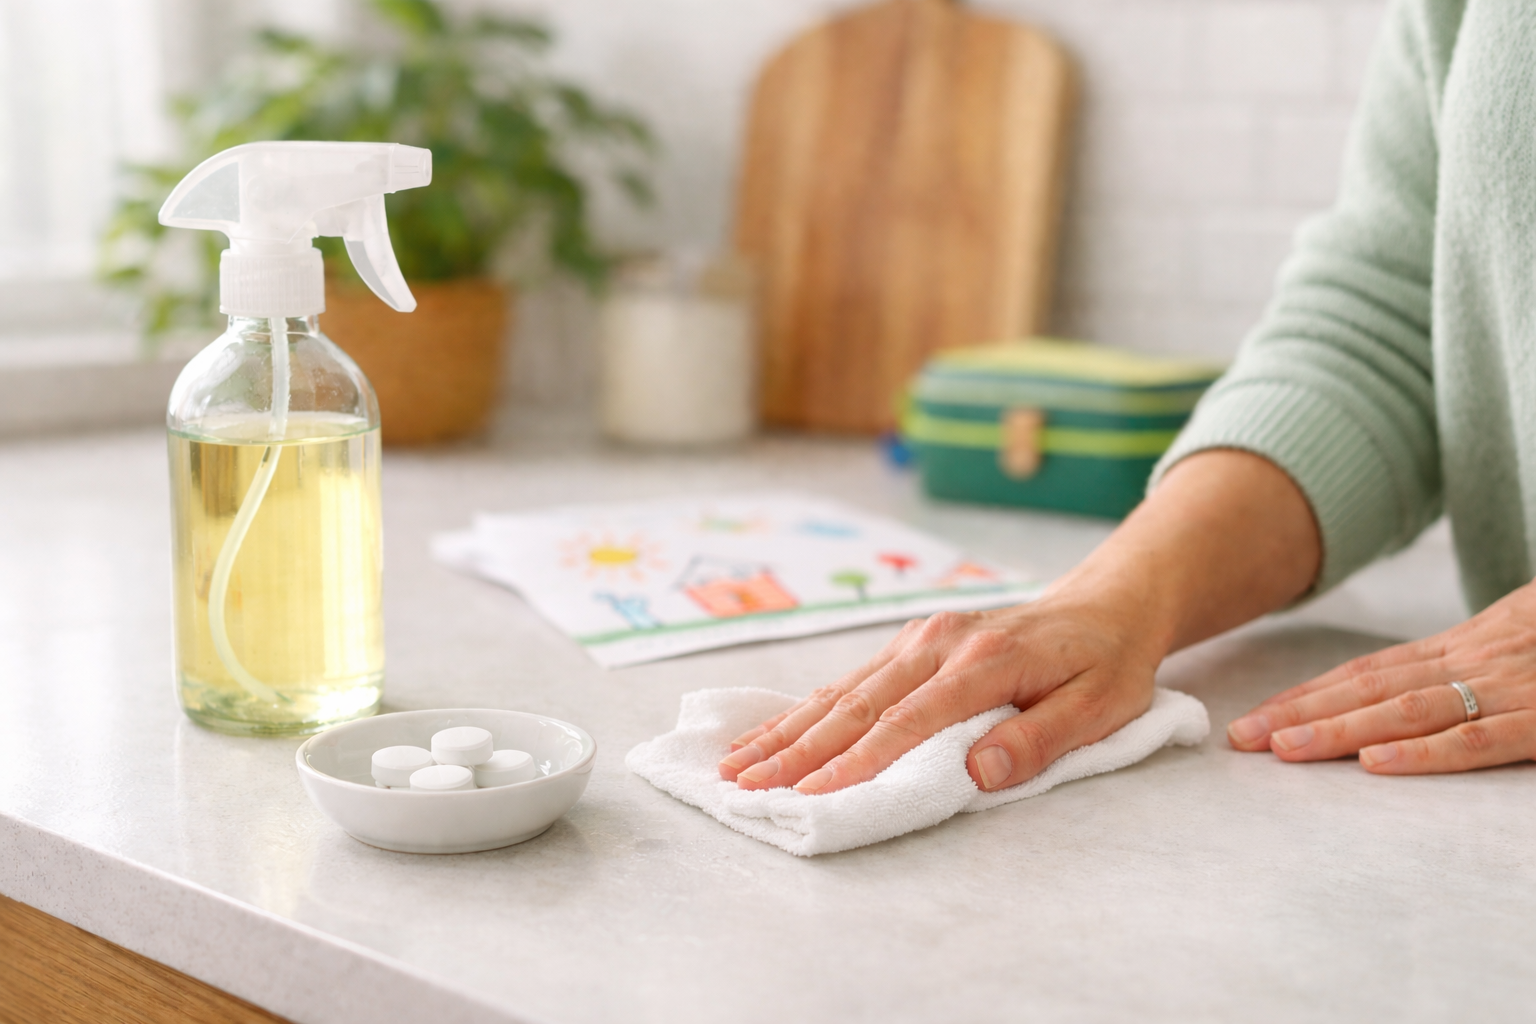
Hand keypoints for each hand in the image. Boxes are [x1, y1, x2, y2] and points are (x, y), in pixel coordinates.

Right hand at [716, 592, 1160, 795]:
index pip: (906, 722)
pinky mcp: (913, 643)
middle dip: (796, 750)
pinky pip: (853, 680)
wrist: (1105, 604)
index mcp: (982, 661)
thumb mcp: (1099, 709)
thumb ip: (1038, 740)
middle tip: (743, 787)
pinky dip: (808, 708)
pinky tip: (775, 730)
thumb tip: (976, 771)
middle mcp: (938, 643)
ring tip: (736, 764)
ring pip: (843, 691)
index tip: (809, 797)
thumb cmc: (1106, 664)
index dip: (855, 764)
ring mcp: (920, 639)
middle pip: (857, 705)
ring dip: (788, 729)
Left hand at [1228, 581, 1535, 772]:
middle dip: (1299, 714)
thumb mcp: (1521, 637)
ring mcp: (1511, 686)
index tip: (1256, 717)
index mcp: (1465, 646)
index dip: (1307, 694)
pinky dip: (1426, 751)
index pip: (1368, 671)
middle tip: (1240, 738)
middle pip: (1369, 688)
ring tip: (1283, 751)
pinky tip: (1376, 764)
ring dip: (1340, 730)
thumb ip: (1471, 664)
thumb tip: (1410, 695)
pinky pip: (1480, 736)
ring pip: (1407, 709)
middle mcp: (1475, 660)